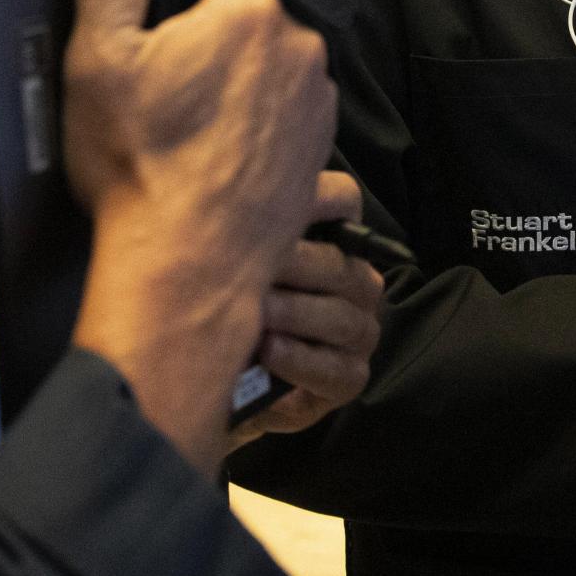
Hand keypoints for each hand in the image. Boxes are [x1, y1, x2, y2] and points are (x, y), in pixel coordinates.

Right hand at [64, 0, 338, 471]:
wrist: (188, 266)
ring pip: (268, 72)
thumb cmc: (139, 160)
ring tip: (186, 137)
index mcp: (251, 10)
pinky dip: (255, 131)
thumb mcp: (99, 56)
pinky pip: (283, 120)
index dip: (175, 9)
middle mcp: (302, 47)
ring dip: (236, 89)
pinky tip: (215, 161)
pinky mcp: (320, 153)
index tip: (149, 51)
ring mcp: (318, 104)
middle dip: (209, 47)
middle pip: (245, 24)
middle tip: (162, 98)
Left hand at [231, 197, 386, 445]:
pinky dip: (302, 361)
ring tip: (258, 312)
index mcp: (334, 244)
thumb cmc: (231, 314)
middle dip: (296, 264)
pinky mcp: (350, 379)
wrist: (228, 387)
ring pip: (343, 319)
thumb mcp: (229, 269)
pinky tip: (269, 351)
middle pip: (342, 265)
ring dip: (296, 313)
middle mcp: (357, 285)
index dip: (320, 198)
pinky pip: (338, 370)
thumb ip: (236, 233)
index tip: (279, 203)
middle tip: (253, 267)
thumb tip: (216, 187)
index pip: (344, 202)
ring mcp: (359, 334)